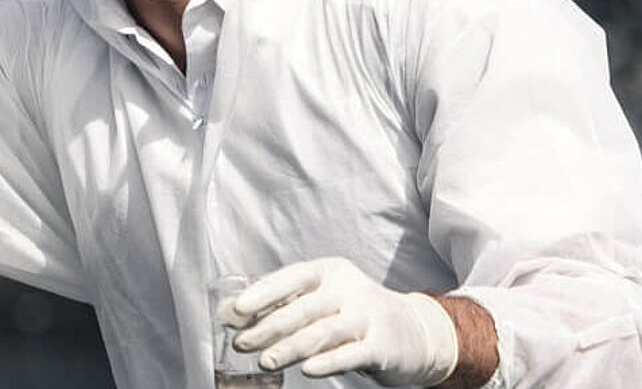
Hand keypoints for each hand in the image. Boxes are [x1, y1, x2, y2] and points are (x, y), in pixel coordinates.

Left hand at [221, 257, 458, 386]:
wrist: (414, 332)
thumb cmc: (353, 313)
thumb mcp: (321, 299)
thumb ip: (279, 303)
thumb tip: (227, 312)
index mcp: (330, 272)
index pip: (293, 277)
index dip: (263, 292)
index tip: (236, 310)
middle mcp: (350, 290)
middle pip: (304, 308)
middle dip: (268, 327)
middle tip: (241, 343)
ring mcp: (368, 317)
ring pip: (324, 333)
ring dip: (290, 348)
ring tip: (265, 361)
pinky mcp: (382, 346)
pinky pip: (351, 355)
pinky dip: (328, 362)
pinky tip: (306, 370)